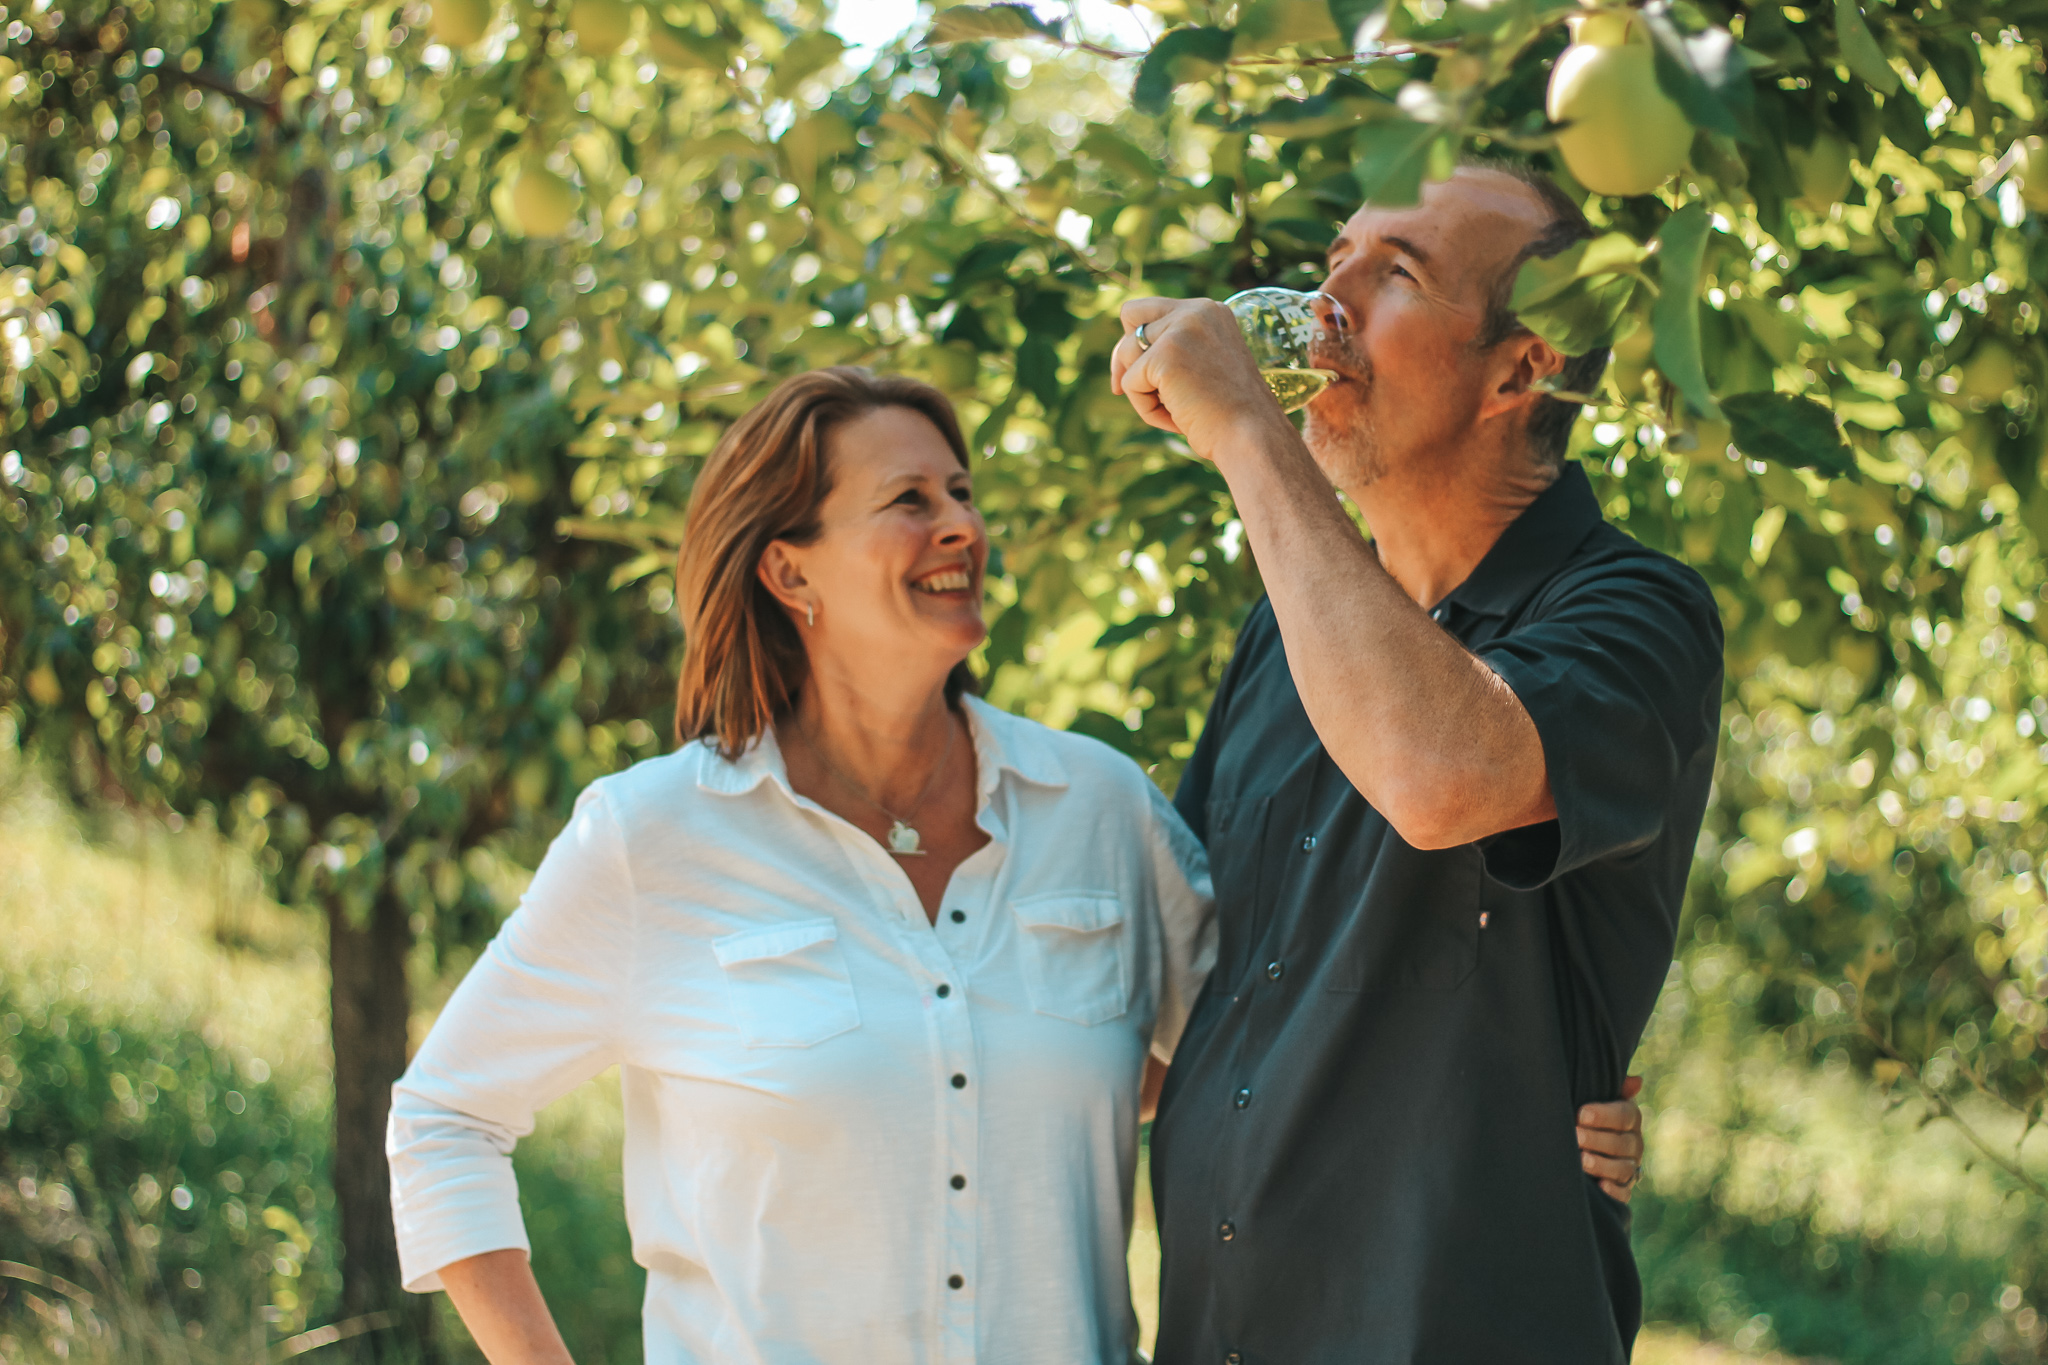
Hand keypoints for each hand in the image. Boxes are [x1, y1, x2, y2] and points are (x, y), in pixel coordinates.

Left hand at [1109, 297, 1290, 462]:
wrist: (1251, 436)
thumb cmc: (1229, 414)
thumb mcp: (1205, 367)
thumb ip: (1175, 349)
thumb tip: (1123, 351)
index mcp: (1210, 310)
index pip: (1151, 308)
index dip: (1137, 338)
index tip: (1135, 369)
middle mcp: (1196, 311)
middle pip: (1130, 316)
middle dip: (1123, 353)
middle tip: (1122, 388)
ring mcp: (1181, 329)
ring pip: (1126, 353)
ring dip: (1141, 391)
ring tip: (1175, 412)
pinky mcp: (1165, 355)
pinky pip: (1129, 383)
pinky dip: (1146, 410)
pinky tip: (1177, 420)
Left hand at [1576, 1075, 1644, 1203]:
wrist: (1576, 1145)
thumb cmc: (1584, 1115)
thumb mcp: (1594, 1098)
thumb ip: (1612, 1088)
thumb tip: (1637, 1081)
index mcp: (1630, 1119)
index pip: (1626, 1116)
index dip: (1605, 1115)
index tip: (1581, 1114)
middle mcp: (1634, 1144)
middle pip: (1624, 1143)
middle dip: (1598, 1140)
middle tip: (1576, 1137)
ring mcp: (1630, 1168)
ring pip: (1624, 1169)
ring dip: (1603, 1165)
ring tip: (1581, 1160)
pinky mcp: (1623, 1189)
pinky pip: (1624, 1193)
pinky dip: (1613, 1191)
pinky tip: (1600, 1187)